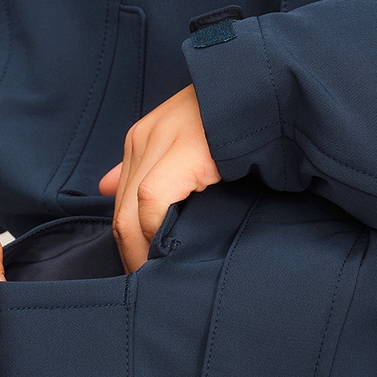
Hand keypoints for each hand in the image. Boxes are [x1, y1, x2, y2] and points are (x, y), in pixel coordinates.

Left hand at [98, 85, 220, 271]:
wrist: (269, 89)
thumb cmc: (237, 122)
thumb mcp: (191, 142)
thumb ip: (152, 166)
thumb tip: (107, 187)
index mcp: (143, 139)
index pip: (121, 203)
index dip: (129, 242)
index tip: (143, 271)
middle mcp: (144, 139)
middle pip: (120, 213)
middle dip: (131, 254)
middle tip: (148, 287)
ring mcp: (161, 142)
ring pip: (130, 212)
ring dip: (142, 250)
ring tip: (158, 278)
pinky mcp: (185, 150)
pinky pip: (152, 200)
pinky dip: (158, 229)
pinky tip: (174, 249)